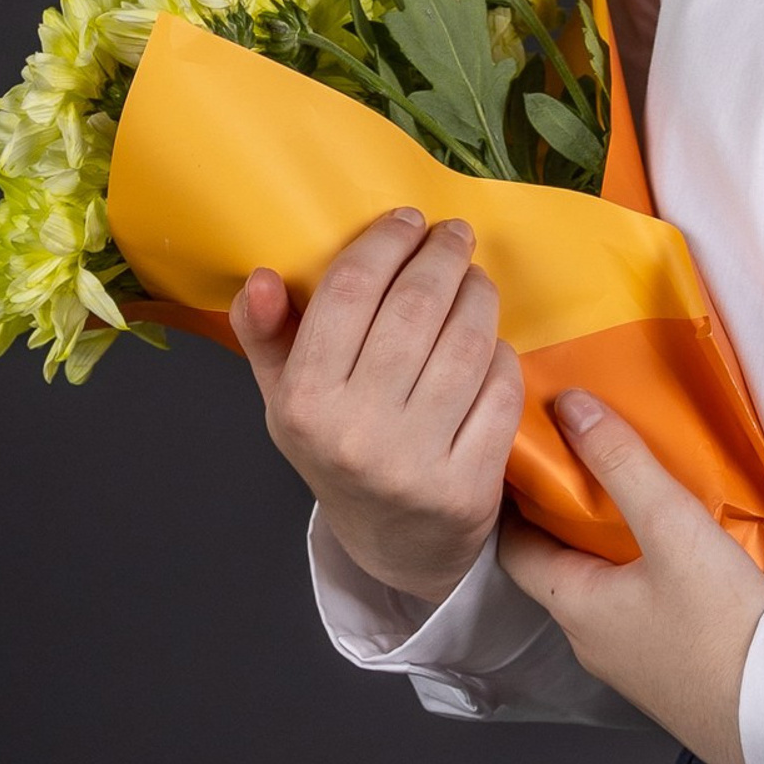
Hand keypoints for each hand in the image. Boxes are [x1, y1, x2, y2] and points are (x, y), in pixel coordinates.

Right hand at [231, 206, 523, 607]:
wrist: (392, 544)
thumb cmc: (338, 446)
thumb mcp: (287, 397)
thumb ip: (267, 335)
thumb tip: (262, 277)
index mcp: (305, 403)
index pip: (349, 292)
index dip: (386, 242)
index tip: (409, 219)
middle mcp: (356, 432)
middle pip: (414, 308)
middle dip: (442, 255)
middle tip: (454, 235)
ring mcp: (415, 461)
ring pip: (465, 343)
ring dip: (478, 294)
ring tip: (474, 279)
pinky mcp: (468, 484)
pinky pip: (500, 389)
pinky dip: (501, 354)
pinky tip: (490, 342)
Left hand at [500, 390, 763, 763]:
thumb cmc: (717, 625)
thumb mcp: (669, 524)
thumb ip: (620, 461)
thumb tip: (571, 408)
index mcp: (574, 605)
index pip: (516, 547)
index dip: (515, 499)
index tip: (527, 455)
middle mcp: (590, 637)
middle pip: (560, 564)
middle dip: (567, 512)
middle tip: (586, 458)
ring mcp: (627, 657)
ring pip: (601, 586)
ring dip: (608, 542)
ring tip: (635, 493)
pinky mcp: (665, 664)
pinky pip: (637, 606)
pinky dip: (641, 568)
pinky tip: (678, 548)